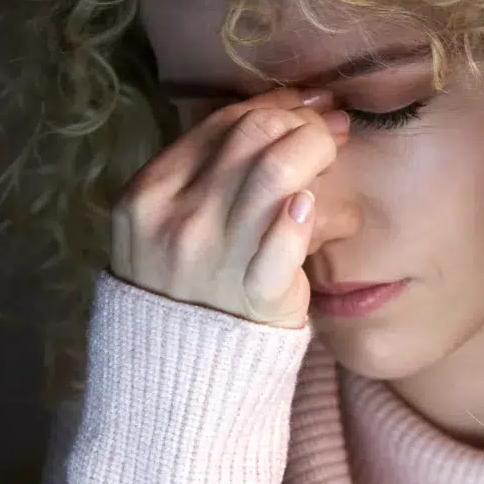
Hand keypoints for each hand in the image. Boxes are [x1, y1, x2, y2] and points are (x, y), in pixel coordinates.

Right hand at [108, 87, 349, 328]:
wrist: (178, 379)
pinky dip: (305, 218)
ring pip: (275, 171)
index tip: (306, 106)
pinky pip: (286, 244)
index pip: (221, 125)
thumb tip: (276, 114)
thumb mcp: (165, 227)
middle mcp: (177, 220)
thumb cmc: (185, 292)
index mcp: (148, 195)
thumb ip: (202, 177)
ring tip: (335, 155)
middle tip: (331, 128)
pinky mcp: (256, 296)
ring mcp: (214, 259)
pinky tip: (314, 209)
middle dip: (302, 122)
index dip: (274, 105)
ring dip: (316, 152)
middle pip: (253, 136)